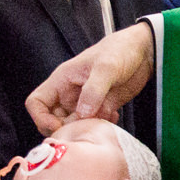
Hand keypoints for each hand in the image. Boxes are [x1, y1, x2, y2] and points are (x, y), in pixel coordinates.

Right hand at [27, 25, 155, 133]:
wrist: (143, 51)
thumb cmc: (119, 50)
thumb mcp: (106, 67)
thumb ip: (93, 90)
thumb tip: (82, 114)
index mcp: (62, 80)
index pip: (37, 102)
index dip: (40, 118)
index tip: (57, 126)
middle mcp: (70, 94)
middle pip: (54, 120)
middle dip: (68, 128)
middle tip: (86, 127)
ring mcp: (85, 102)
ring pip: (75, 125)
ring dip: (87, 129)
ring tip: (104, 118)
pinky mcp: (100, 108)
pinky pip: (93, 125)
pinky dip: (101, 126)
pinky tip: (114, 116)